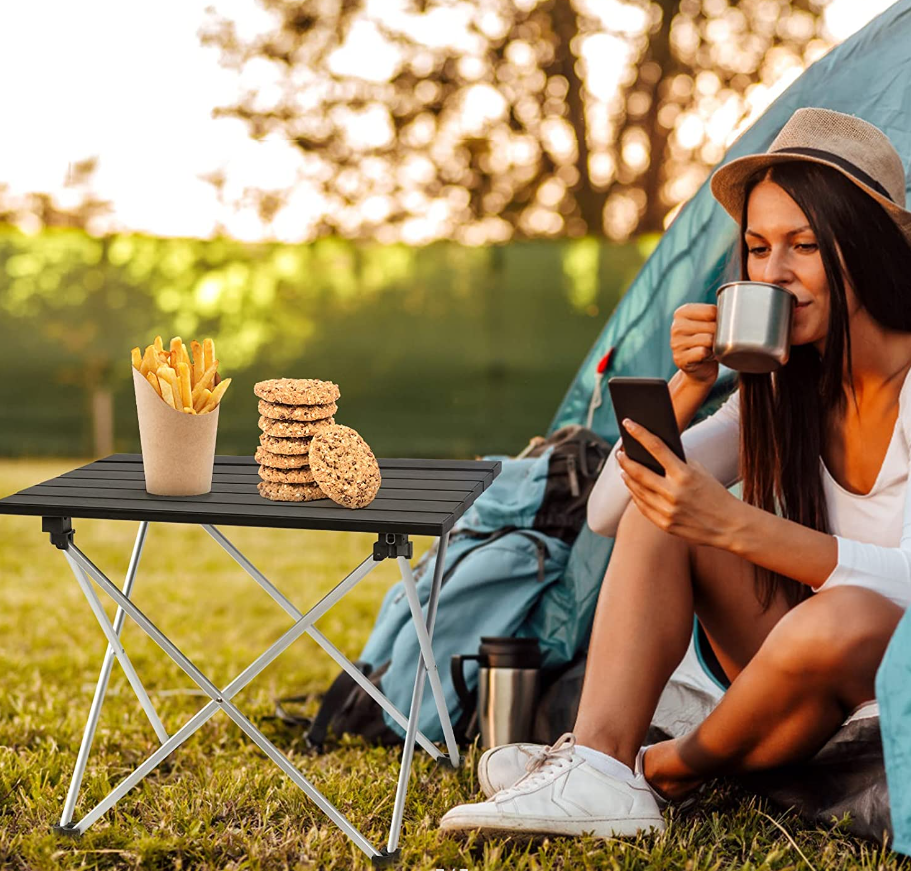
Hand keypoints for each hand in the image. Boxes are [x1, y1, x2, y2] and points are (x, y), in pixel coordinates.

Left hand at [616, 418, 739, 547]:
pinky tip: (632, 488)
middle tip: (620, 453)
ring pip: (637, 490)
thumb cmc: (714, 494)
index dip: (639, 433)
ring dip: (627, 478)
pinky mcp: (665, 524)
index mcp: (684, 475)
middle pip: (639, 472)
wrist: (730, 526)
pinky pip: (642, 507)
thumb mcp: (700, 472)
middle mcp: (673, 492)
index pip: (656, 447)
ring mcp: (668, 510)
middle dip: (625, 460)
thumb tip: (652, 451)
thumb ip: (677, 462)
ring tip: (623, 469)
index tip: (628, 423)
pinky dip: (635, 495)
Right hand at [671, 303, 717, 385]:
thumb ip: (714, 313)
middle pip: (711, 325)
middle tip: (712, 342)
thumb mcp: (708, 323)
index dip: (720, 321)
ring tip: (709, 349)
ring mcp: (676, 343)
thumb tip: (729, 310)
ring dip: (714, 346)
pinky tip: (705, 357)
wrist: (700, 369)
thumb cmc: (707, 342)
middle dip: (718, 335)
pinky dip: (709, 356)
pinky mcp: (680, 358)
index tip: (713, 328)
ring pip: (708, 339)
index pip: (711, 311)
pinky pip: (702, 352)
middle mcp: (676, 326)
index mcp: (682, 313)